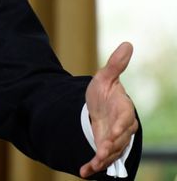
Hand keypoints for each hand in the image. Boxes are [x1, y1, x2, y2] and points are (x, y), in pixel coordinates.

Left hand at [80, 42, 137, 177]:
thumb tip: (127, 44)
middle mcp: (122, 128)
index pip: (125, 120)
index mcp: (124, 110)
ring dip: (102, 160)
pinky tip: (84, 172)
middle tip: (101, 153)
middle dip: (110, 147)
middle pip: (120, 140)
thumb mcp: (105, 77)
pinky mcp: (105, 148)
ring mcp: (114, 140)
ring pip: (112, 152)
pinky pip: (102, 159)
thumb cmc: (105, 92)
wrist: (100, 107)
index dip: (120, 127)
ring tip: (92, 165)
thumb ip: (115, 65)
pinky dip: (94, 166)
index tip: (111, 133)